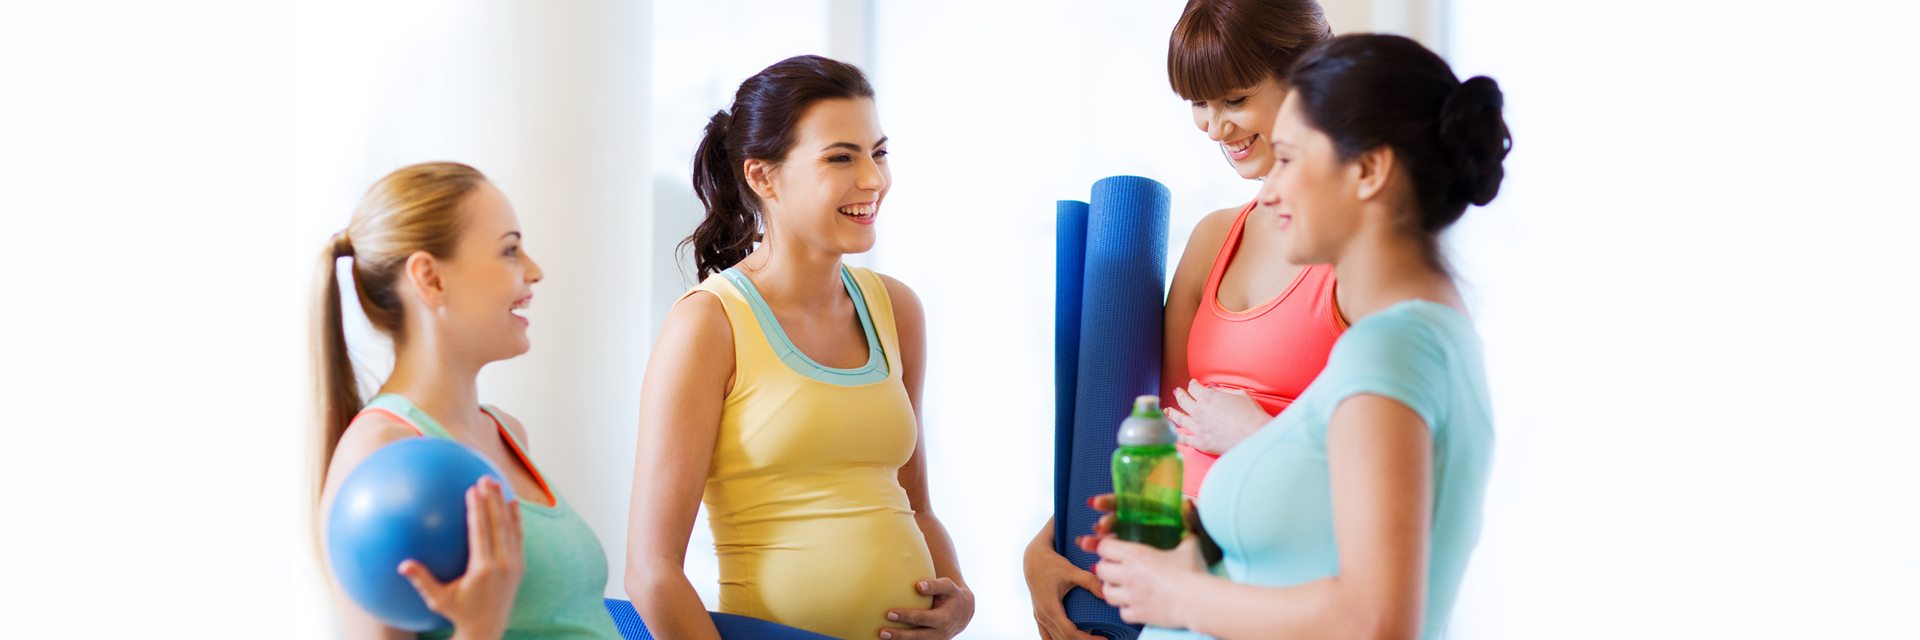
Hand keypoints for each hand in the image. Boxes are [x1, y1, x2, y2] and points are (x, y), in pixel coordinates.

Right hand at [397, 476, 524, 639]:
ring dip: (504, 504)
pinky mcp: (520, 565)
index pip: (481, 532)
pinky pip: (519, 536)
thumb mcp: (439, 599)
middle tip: (485, 477)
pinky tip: (513, 502)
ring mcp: (514, 564)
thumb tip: (402, 564)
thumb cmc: (459, 613)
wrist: (489, 629)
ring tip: (497, 482)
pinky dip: (516, 518)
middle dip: (492, 499)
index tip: (472, 489)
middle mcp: (503, 564)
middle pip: (499, 524)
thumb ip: (422, 580)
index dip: (478, 509)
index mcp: (483, 569)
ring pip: (511, 527)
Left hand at [881, 578, 973, 639]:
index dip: (906, 617)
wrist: (963, 613)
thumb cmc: (952, 596)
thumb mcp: (948, 587)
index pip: (921, 618)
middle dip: (898, 635)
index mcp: (943, 619)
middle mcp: (939, 633)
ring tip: (882, 637)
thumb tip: (918, 586)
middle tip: (882, 632)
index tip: (889, 613)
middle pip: (916, 636)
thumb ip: (934, 585)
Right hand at [1024, 521, 1102, 639]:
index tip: (1104, 638)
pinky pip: (1047, 636)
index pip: (1070, 634)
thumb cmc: (1052, 564)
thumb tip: (1107, 593)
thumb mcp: (1071, 571)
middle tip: (1103, 638)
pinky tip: (1072, 639)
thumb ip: (1090, 581)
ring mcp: (1039, 618)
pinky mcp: (1039, 616)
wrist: (1033, 558)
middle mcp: (1043, 616)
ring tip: (1091, 637)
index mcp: (1051, 608)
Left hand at [1092, 535, 1207, 628]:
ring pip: (1106, 593)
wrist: (1197, 601)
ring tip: (1122, 586)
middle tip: (1116, 567)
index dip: (1106, 546)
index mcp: (1136, 555)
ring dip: (1112, 589)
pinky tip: (1134, 604)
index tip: (1114, 547)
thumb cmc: (1192, 573)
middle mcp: (1128, 575)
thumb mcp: (1189, 548)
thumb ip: (1186, 537)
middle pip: (1100, 569)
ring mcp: (1131, 596)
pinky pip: (1122, 612)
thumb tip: (1190, 530)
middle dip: (1106, 567)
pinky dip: (1126, 609)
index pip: (1104, 547)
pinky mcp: (1138, 613)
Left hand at [1167, 380, 1271, 454]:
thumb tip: (1212, 387)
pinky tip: (1172, 433)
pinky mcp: (1200, 443)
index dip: (1193, 384)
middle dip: (1180, 394)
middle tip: (1177, 392)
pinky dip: (1176, 435)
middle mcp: (1198, 411)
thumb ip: (1223, 390)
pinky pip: (1183, 439)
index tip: (1193, 384)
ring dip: (1172, 413)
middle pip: (1183, 401)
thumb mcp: (1239, 394)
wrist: (1254, 436)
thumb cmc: (1250, 414)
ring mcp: (1197, 428)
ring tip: (1167, 410)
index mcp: (1207, 397)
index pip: (1194, 388)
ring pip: (1179, 418)